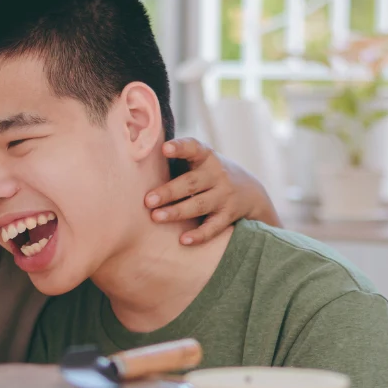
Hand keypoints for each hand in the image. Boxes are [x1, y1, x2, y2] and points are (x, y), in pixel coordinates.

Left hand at [144, 137, 281, 245]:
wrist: (251, 192)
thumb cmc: (210, 174)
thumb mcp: (200, 161)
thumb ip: (178, 159)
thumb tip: (136, 159)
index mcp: (206, 157)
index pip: (194, 148)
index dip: (180, 147)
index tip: (164, 148)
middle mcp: (217, 175)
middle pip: (191, 183)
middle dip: (169, 191)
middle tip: (148, 200)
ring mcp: (224, 196)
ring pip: (199, 205)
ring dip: (177, 212)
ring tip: (157, 217)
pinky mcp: (228, 215)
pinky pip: (213, 227)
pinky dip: (199, 235)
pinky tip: (183, 240)